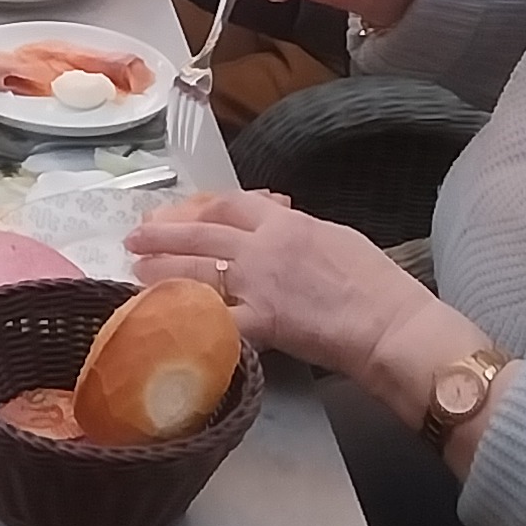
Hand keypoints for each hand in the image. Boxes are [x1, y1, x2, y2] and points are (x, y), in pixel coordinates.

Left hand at [125, 188, 440, 387]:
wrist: (390, 322)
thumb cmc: (376, 282)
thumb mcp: (335, 238)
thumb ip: (298, 233)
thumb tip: (278, 232)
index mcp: (285, 222)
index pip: (229, 203)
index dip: (197, 207)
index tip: (178, 213)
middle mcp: (263, 246)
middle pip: (201, 232)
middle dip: (163, 233)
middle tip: (134, 237)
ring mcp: (257, 284)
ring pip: (196, 269)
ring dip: (161, 270)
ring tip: (137, 271)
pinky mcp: (260, 322)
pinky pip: (214, 319)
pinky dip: (187, 318)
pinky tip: (163, 319)